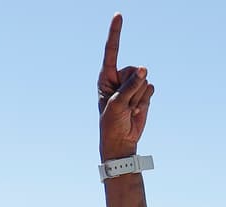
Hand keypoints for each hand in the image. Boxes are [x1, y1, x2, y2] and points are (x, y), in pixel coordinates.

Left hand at [97, 14, 153, 159]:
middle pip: (135, 69)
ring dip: (138, 96)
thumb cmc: (111, 123)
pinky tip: (136, 109)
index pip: (112, 51)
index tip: (118, 15)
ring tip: (128, 108)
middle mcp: (119, 78)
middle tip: (124, 103)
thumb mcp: (116, 105)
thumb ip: (129, 86)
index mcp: (106, 77)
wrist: (121, 140)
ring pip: (145, 79)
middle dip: (132, 87)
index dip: (115, 33)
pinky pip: (151, 88)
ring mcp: (133, 84)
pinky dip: (145, 100)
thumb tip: (145, 69)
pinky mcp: (144, 92)